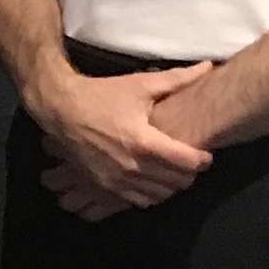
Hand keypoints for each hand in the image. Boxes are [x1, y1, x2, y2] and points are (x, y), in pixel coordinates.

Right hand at [29, 61, 217, 218]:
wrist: (60, 109)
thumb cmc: (100, 95)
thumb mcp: (139, 84)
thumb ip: (177, 79)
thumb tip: (208, 67)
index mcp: (144, 142)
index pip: (187, 162)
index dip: (202, 160)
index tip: (205, 154)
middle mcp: (133, 166)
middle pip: (177, 182)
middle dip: (189, 173)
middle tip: (190, 162)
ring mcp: (117, 180)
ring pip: (160, 195)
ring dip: (171, 186)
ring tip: (173, 172)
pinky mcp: (105, 186)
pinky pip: (139, 201)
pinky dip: (151, 195)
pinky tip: (152, 182)